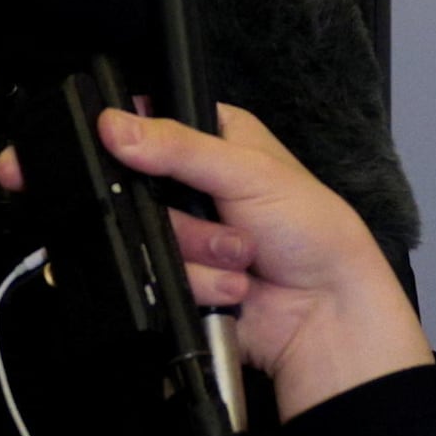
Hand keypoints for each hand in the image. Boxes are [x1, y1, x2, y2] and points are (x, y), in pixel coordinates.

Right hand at [0, 101, 426, 416]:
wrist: (326, 313)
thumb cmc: (311, 229)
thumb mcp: (250, 172)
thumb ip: (179, 147)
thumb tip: (114, 125)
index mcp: (217, 140)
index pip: (152, 122)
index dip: (128, 137)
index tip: (110, 151)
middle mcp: (196, 184)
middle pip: (138, 185)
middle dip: (179, 213)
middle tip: (216, 218)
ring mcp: (187, 234)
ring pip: (148, 234)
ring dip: (198, 251)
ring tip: (240, 257)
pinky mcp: (181, 277)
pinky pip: (159, 275)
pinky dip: (198, 283)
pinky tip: (234, 285)